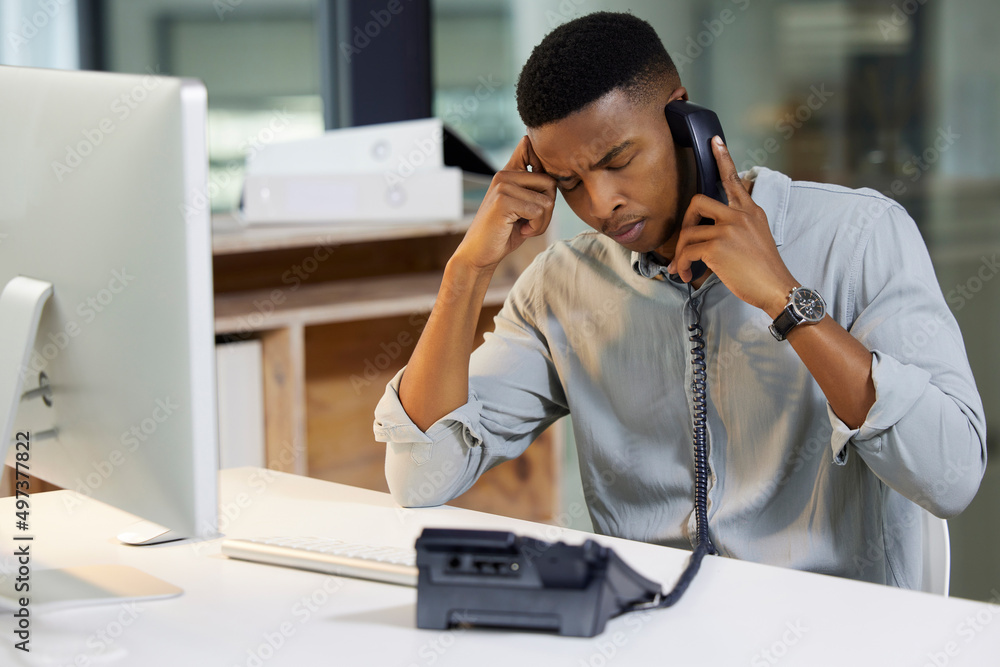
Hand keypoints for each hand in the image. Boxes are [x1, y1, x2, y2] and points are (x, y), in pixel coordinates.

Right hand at [453, 136, 556, 272]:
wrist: (478, 254)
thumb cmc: (504, 234)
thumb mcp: (522, 208)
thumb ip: (536, 193)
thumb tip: (558, 181)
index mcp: (508, 173)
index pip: (536, 158)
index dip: (547, 179)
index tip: (538, 202)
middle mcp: (504, 175)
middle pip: (550, 184)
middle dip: (548, 209)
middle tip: (533, 223)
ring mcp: (503, 187)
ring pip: (547, 201)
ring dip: (542, 222)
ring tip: (526, 228)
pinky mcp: (503, 202)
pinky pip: (538, 212)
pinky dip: (536, 228)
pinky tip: (522, 232)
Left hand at [668, 136, 797, 317]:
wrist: (776, 288)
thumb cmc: (765, 270)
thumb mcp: (758, 237)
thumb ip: (739, 225)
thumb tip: (710, 230)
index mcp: (751, 211)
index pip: (734, 179)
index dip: (723, 158)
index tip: (714, 141)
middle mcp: (740, 215)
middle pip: (698, 201)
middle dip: (684, 222)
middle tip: (684, 242)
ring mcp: (728, 229)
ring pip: (688, 233)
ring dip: (680, 254)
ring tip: (682, 269)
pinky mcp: (717, 246)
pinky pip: (687, 251)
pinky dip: (682, 265)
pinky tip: (686, 275)